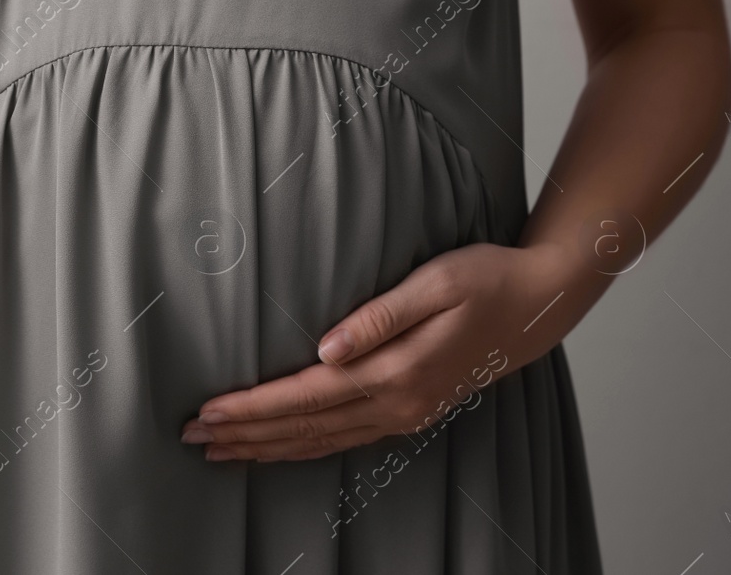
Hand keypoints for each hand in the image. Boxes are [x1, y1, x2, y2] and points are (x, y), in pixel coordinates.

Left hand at [180, 242, 587, 461]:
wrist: (539, 304)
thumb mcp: (434, 282)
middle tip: (191, 437)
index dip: (253, 407)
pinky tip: (279, 447)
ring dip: (268, 447)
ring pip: (322, 442)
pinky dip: (303, 447)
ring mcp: (406, 414)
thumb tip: (325, 347)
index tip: (207, 412)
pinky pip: (344, 440)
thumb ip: (378, 317)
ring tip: (221, 450)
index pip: (306, 397)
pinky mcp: (411, 412)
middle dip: (245, 435)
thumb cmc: (485, 279)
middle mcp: (398, 403)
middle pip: (305, 428)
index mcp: (396, 372)